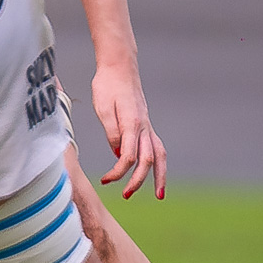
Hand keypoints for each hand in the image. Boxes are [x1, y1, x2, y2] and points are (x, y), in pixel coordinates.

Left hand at [92, 62, 166, 198]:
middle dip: (140, 181)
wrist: (120, 67)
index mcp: (132, 124)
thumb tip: (118, 154)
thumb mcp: (102, 107)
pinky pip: (156, 147)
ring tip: (159, 194)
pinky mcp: (146, 124)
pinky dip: (156, 162)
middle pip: (148, 160)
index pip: (128, 156)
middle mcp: (144, 127)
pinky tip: (149, 171)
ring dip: (159, 176)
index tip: (106, 181)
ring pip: (159, 155)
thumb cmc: (107, 85)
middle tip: (127, 195)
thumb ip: (111, 131)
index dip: (118, 172)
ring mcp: (148, 125)